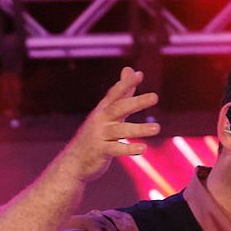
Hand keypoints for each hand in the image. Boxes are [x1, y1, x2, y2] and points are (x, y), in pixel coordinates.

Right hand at [56, 67, 160, 183]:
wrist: (73, 161)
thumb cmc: (95, 134)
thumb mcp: (107, 112)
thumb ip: (122, 93)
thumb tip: (131, 69)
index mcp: (103, 110)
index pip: (114, 94)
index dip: (125, 84)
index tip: (139, 75)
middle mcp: (100, 120)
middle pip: (119, 108)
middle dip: (136, 102)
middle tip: (155, 97)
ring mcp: (99, 136)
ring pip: (120, 130)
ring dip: (139, 129)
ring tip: (156, 128)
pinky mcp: (100, 152)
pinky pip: (116, 149)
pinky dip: (128, 149)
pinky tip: (142, 149)